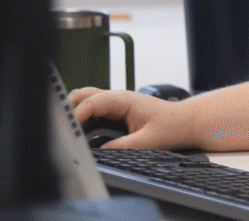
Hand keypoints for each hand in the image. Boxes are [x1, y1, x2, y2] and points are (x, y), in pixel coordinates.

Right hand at [70, 87, 194, 149]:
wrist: (188, 122)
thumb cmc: (172, 127)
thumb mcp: (147, 141)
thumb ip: (121, 147)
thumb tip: (98, 153)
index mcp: (124, 100)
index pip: (91, 103)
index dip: (76, 115)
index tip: (66, 130)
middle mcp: (118, 98)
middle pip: (83, 95)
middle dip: (69, 109)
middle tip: (61, 128)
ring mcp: (117, 102)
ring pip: (87, 99)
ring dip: (75, 110)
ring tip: (66, 129)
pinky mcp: (118, 109)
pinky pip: (94, 107)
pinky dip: (84, 114)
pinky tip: (80, 129)